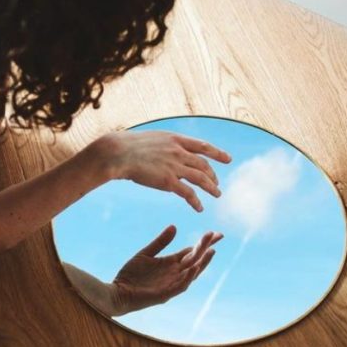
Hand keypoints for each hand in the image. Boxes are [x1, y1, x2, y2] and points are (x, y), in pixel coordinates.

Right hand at [94, 130, 231, 211]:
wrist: (118, 153)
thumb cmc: (128, 146)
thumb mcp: (152, 138)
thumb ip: (164, 145)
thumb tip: (167, 150)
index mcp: (175, 139)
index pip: (203, 146)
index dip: (217, 153)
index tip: (228, 159)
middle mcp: (179, 152)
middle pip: (204, 165)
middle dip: (212, 175)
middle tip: (216, 184)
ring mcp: (175, 166)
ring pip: (201, 179)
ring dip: (211, 188)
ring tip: (217, 195)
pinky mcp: (168, 181)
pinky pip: (188, 193)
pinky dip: (196, 201)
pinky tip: (199, 208)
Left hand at [111, 225, 221, 314]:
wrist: (117, 292)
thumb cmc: (131, 275)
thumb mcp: (146, 254)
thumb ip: (160, 242)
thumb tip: (174, 226)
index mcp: (170, 264)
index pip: (191, 252)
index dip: (203, 243)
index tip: (215, 233)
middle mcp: (174, 274)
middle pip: (194, 259)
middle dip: (205, 248)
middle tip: (216, 235)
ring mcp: (171, 284)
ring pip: (191, 273)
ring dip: (202, 263)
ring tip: (211, 251)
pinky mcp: (165, 294)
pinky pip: (180, 286)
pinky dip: (188, 277)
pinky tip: (193, 268)